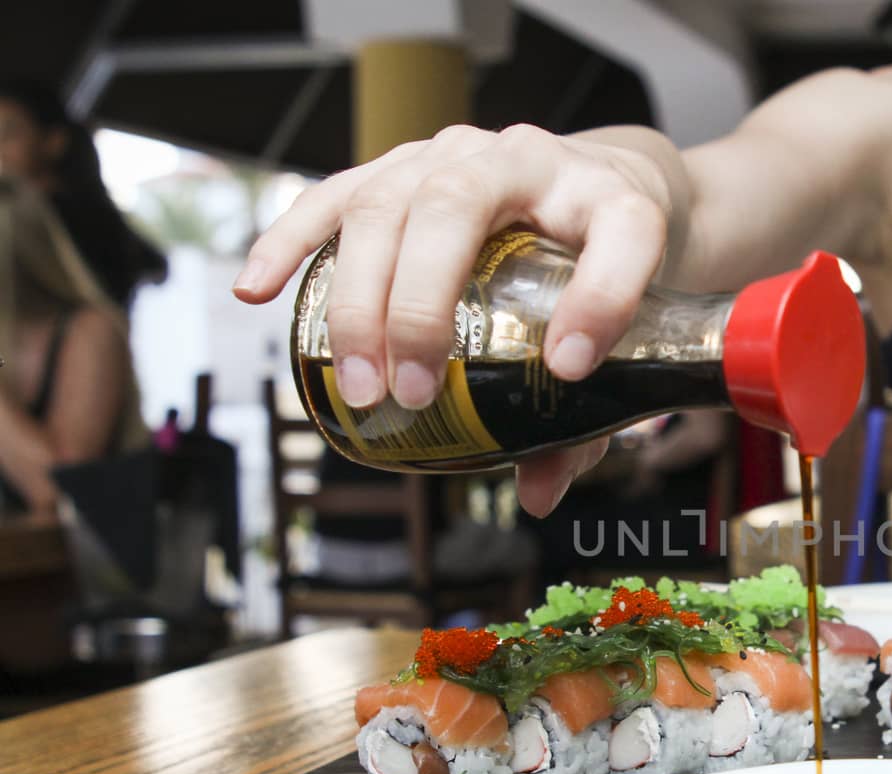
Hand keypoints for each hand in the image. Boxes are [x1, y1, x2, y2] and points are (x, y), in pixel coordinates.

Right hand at [232, 124, 671, 515]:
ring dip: (360, 297)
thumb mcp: (625, 333)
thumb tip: (536, 492)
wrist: (595, 183)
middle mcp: (526, 158)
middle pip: (458, 205)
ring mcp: (453, 155)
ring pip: (385, 203)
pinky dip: (289, 243)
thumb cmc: (605, 269)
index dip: (600, 299)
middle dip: (424, 304)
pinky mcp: (398, 168)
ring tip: (360, 384)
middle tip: (414, 393)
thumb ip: (590, 415)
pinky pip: (332, 197)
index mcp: (607, 198)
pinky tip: (257, 291)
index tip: (572, 368)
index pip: (620, 234)